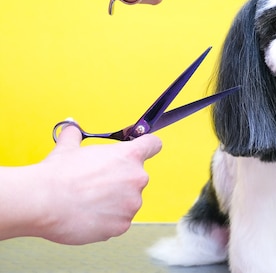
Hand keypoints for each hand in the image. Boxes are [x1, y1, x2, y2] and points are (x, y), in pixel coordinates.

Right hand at [37, 123, 161, 243]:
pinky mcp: (122, 225)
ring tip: (87, 202)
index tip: (142, 150)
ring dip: (113, 202)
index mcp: (129, 155)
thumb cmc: (57, 175)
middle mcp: (136, 178)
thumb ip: (75, 136)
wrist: (43, 202)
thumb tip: (72, 129)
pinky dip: (106, 220)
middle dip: (120, 181)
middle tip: (96, 184)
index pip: (153, 145)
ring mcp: (131, 203)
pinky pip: (118, 221)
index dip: (147, 146)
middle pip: (136, 177)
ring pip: (127, 202)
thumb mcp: (68, 147)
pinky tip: (87, 215)